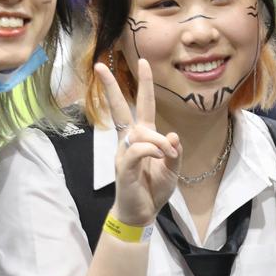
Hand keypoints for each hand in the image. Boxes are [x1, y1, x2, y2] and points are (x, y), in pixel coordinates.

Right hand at [97, 59, 181, 225]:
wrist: (142, 213)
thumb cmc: (154, 189)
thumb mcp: (173, 169)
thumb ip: (174, 152)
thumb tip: (172, 135)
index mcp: (143, 137)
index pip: (142, 105)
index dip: (144, 84)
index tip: (144, 62)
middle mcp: (130, 141)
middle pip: (120, 108)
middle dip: (111, 87)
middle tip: (100, 66)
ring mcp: (124, 153)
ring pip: (140, 132)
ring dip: (158, 142)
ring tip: (167, 156)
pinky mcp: (123, 167)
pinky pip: (136, 149)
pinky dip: (151, 150)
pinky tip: (159, 157)